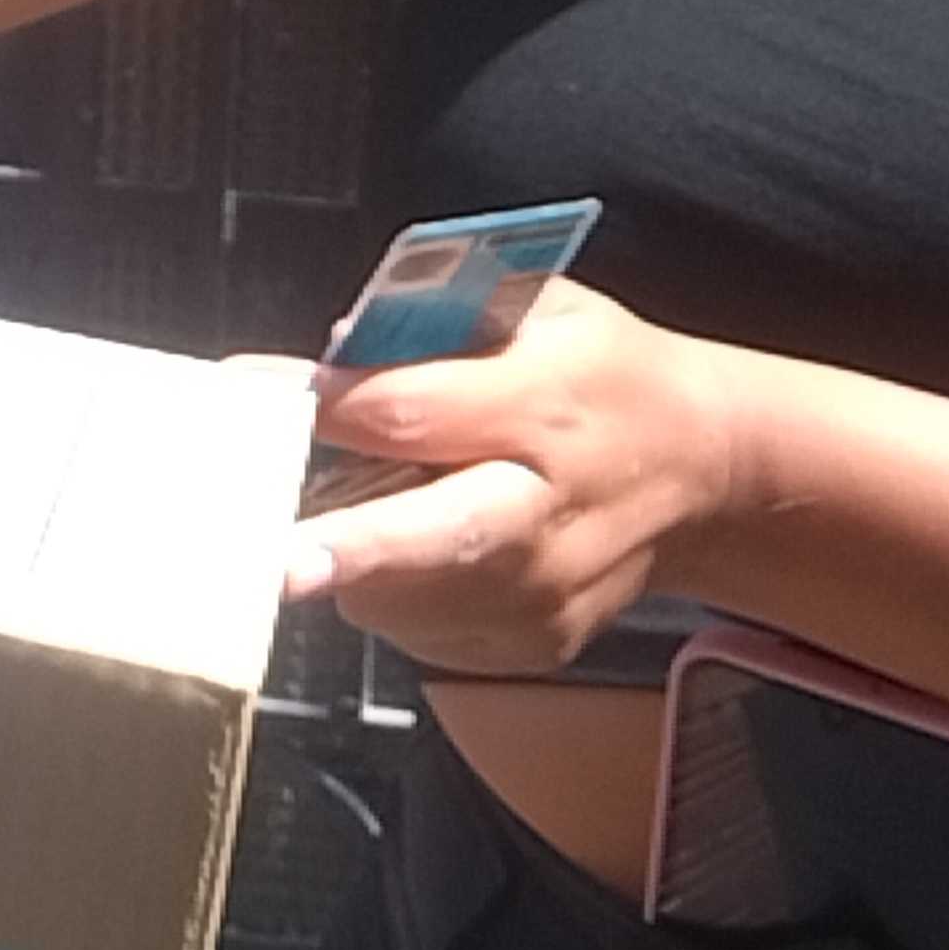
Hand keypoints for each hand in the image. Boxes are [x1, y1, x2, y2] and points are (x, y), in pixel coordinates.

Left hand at [266, 278, 739, 671]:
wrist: (698, 465)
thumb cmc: (604, 373)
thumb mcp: (540, 307)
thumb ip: (438, 323)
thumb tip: (330, 352)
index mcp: (550, 402)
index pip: (418, 411)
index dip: (329, 407)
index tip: (250, 402)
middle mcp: (551, 507)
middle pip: (435, 533)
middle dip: (348, 548)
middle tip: (272, 561)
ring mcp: (546, 590)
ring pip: (409, 597)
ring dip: (349, 559)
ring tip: (344, 514)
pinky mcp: (533, 641)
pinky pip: (423, 630)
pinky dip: (393, 591)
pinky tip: (415, 546)